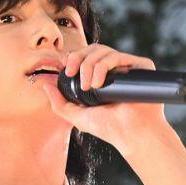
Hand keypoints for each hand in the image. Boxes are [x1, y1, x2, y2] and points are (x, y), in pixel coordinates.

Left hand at [39, 43, 172, 160]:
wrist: (131, 134)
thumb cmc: (109, 128)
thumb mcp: (77, 116)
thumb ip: (59, 102)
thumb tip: (44, 83)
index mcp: (102, 77)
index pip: (86, 57)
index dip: (74, 57)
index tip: (65, 70)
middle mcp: (115, 70)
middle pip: (93, 50)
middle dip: (79, 59)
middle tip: (72, 74)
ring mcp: (128, 67)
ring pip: (104, 51)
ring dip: (90, 65)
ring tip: (88, 87)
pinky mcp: (141, 66)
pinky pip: (118, 56)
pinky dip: (103, 66)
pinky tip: (99, 83)